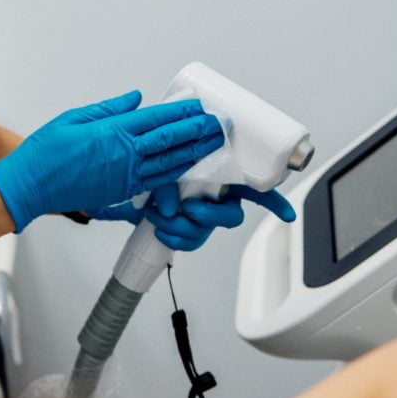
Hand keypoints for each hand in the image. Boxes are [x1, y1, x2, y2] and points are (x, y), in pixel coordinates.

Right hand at [0, 90, 223, 232]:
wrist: (31, 185)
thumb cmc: (47, 152)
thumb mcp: (76, 117)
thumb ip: (109, 108)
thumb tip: (134, 99)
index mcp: (113, 132)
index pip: (157, 119)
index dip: (181, 113)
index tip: (198, 107)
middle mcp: (124, 155)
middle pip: (170, 141)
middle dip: (197, 132)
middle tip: (217, 125)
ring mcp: (125, 177)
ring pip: (168, 164)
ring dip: (193, 153)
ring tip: (211, 144)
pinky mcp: (122, 192)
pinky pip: (156, 182)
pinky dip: (175, 173)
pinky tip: (187, 167)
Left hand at [89, 184, 295, 251]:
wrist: (110, 185)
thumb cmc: (136, 164)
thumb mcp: (150, 154)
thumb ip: (162, 165)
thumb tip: (167, 183)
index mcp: (212, 171)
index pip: (250, 182)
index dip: (272, 199)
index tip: (286, 214)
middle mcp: (210, 195)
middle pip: (232, 215)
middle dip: (212, 216)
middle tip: (190, 209)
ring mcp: (197, 214)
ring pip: (209, 231)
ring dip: (186, 227)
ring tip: (163, 216)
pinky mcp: (182, 229)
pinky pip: (189, 243)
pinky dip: (173, 237)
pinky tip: (161, 228)